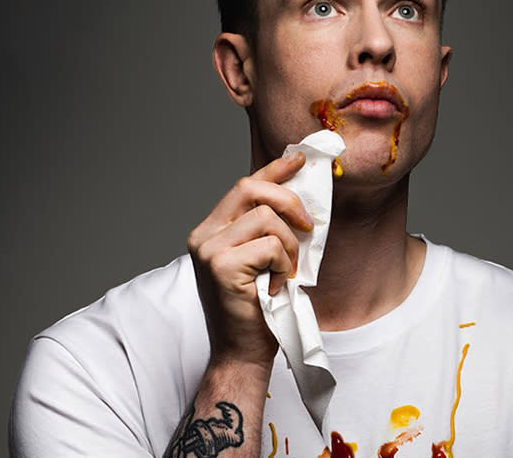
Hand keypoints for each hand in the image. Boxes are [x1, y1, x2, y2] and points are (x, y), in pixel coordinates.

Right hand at [188, 152, 313, 368]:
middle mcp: (203, 236)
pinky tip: (276, 286)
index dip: (274, 170)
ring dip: (289, 246)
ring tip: (286, 273)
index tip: (300, 159)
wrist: (242, 352)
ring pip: (267, 218)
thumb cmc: (258, 308)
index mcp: (211, 230)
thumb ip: (269, 229)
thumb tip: (300, 195)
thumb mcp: (263, 260)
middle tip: (309, 227)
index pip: (243, 186)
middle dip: (289, 201)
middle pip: (250, 189)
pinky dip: (284, 265)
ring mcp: (209, 250)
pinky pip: (270, 246)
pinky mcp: (221, 266)